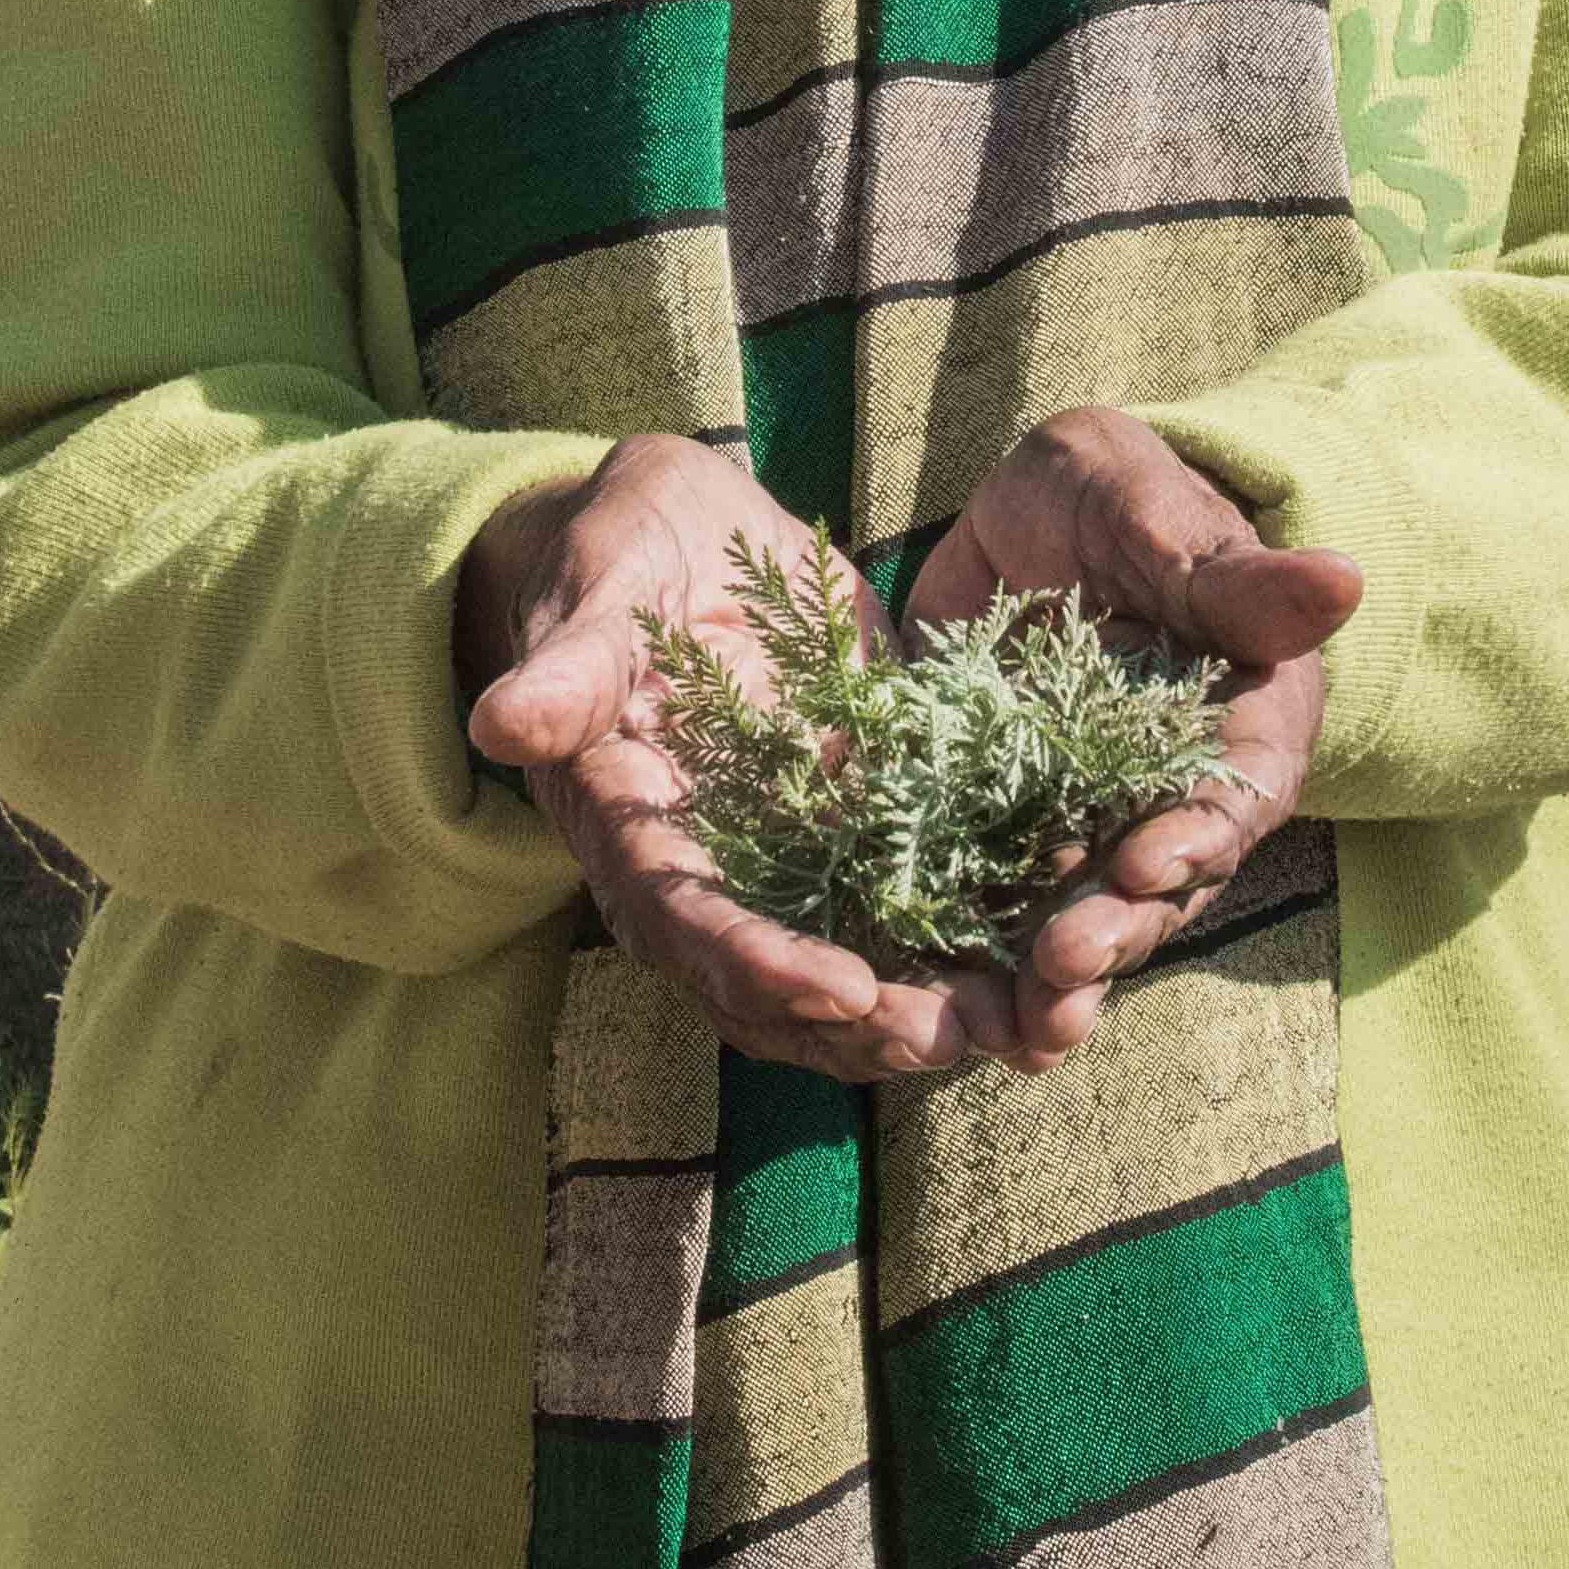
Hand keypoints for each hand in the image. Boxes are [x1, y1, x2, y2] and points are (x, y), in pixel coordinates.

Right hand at [459, 436, 977, 1081]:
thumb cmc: (621, 551)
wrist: (684, 532)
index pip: (688, 924)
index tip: (846, 988)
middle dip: (872, 1024)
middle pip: (779, 988)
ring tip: (1033, 1028)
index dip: (762, 966)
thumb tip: (501, 721)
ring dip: (940, 1012)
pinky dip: (985, 947)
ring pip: (857, 973)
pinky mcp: (862, 829)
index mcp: (633, 827)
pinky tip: (1067, 966)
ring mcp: (791, 860)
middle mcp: (710, 871)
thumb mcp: (597, 586)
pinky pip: (921, 910)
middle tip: (967, 1036)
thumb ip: (568, 665)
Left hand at [903, 407, 1362, 1065]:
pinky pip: (992, 904)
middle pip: (1158, 883)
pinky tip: (943, 1011)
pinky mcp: (1002, 828)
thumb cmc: (1120, 495)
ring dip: (1054, 978)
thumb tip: (1344, 580)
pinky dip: (974, 960)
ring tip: (1020, 1028)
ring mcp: (1085, 821)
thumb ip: (1231, 574)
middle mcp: (1170, 794)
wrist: (1033, 512)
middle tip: (1066, 967)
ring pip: (1081, 915)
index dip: (1199, 836)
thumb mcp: (1158, 515)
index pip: (1235, 793)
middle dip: (1116, 931)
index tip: (1152, 863)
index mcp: (1238, 724)